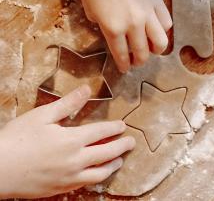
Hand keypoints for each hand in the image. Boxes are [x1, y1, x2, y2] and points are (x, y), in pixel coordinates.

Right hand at [0, 86, 133, 198]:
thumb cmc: (17, 140)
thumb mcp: (42, 115)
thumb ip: (68, 104)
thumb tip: (87, 89)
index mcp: (72, 140)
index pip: (102, 132)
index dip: (115, 128)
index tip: (123, 126)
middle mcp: (75, 161)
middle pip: (106, 154)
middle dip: (122, 147)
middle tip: (131, 142)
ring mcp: (67, 178)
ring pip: (98, 174)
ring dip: (111, 165)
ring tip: (118, 160)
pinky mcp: (58, 189)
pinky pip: (83, 185)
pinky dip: (95, 178)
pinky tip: (94, 174)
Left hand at [76, 0, 172, 72]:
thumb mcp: (91, 12)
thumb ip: (104, 27)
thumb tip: (115, 34)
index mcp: (113, 28)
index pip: (122, 55)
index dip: (124, 65)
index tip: (125, 68)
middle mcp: (133, 23)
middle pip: (143, 52)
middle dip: (139, 61)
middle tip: (136, 61)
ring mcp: (148, 12)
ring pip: (161, 41)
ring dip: (156, 49)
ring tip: (151, 48)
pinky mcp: (157, 1)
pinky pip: (166, 22)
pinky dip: (163, 30)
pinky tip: (156, 29)